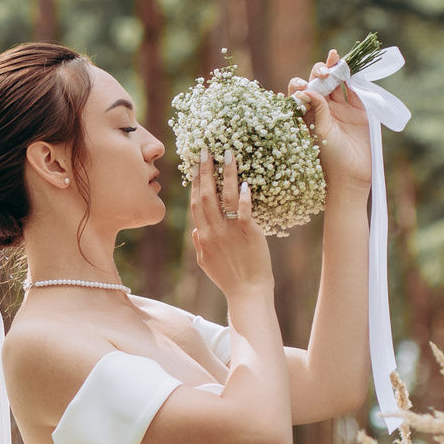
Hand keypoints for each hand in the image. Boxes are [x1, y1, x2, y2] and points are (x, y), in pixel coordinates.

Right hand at [189, 150, 272, 301]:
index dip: (195, 183)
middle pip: (206, 195)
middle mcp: (213, 231)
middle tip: (206, 150)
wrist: (247, 293)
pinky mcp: (248, 234)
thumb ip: (199, 244)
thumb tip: (195, 228)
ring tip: (227, 155)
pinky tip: (244, 183)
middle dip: (205, 171)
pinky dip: (243, 197)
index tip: (195, 165)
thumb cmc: (229, 279)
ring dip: (225, 175)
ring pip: (224, 198)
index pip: (195, 204)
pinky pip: (243, 211)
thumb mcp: (206, 263)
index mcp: (203, 236)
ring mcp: (230, 232)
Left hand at [292, 52, 371, 191]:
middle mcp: (323, 110)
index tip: (303, 84)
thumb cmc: (329, 157)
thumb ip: (317, 109)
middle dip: (319, 72)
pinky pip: (356, 92)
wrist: (351, 176)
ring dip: (336, 69)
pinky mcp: (358, 113)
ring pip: (338, 84)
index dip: (300, 83)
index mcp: (307, 114)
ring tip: (335, 56)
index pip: (301, 92)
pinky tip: (351, 68)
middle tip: (323, 72)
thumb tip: (306, 87)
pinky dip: (355, 79)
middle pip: (319, 83)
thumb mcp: (320, 131)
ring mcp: (341, 110)